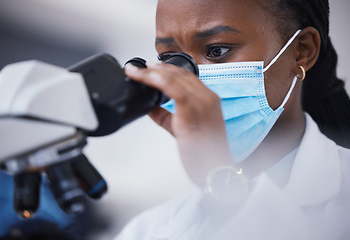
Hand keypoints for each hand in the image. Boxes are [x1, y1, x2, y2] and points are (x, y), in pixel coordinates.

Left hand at [125, 62, 233, 186]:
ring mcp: (201, 103)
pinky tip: (143, 78)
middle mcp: (207, 97)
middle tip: (138, 68)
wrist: (214, 169)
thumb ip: (164, 114)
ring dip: (151, 72)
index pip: (186, 76)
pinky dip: (156, 81)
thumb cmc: (203, 152)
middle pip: (180, 73)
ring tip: (135, 72)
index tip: (150, 68)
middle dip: (156, 67)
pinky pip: (173, 89)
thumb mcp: (181, 128)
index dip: (167, 69)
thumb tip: (147, 104)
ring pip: (174, 78)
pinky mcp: (192, 112)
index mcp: (208, 99)